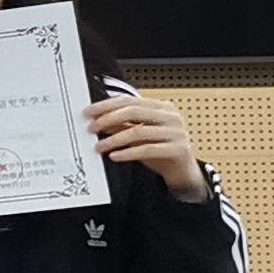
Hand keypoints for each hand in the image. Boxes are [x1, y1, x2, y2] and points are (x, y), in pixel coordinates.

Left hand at [88, 93, 208, 200]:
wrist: (183, 171)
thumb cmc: (161, 150)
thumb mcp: (138, 136)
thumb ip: (122, 126)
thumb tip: (98, 121)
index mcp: (162, 107)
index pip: (130, 100)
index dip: (107, 105)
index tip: (89, 112)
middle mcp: (171, 117)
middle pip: (134, 111)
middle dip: (109, 118)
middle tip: (92, 127)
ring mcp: (176, 132)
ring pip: (139, 131)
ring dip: (114, 139)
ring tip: (99, 146)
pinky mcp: (178, 149)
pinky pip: (148, 149)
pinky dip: (128, 152)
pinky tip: (115, 156)